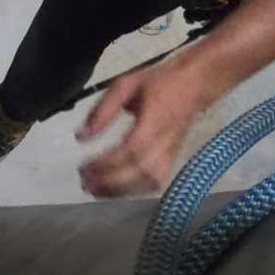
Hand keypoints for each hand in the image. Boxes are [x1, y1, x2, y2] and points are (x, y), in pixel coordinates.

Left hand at [74, 59, 208, 198]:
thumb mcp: (125, 85)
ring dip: (121, 190)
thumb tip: (80, 137)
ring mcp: (172, 154)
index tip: (83, 167)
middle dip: (110, 182)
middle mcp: (165, 142)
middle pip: (140, 171)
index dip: (107, 162)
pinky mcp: (173, 161)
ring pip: (149, 182)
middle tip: (84, 183)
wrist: (194, 86)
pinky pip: (155, 183)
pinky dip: (135, 191)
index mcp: (154, 120)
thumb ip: (103, 110)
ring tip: (95, 190)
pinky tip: (116, 190)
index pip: (132, 148)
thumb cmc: (158, 83)